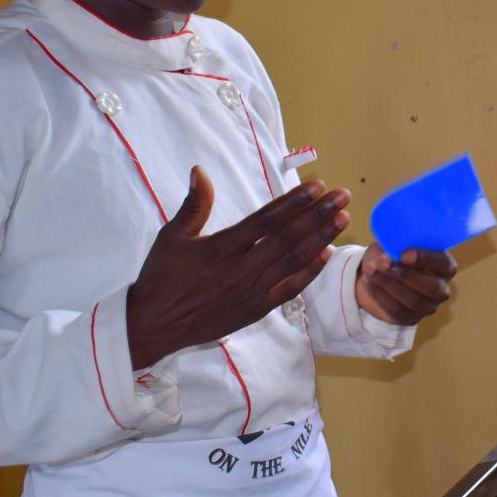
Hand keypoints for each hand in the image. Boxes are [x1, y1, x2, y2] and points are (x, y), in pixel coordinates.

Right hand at [126, 166, 351, 369]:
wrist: (153, 326)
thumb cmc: (161, 277)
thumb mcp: (171, 237)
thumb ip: (193, 205)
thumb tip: (199, 171)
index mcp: (222, 247)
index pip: (267, 219)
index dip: (295, 201)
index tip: (317, 186)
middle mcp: (242, 268)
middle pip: (289, 237)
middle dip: (319, 214)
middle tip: (342, 196)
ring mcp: (252, 291)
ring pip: (294, 261)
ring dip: (321, 238)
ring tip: (342, 219)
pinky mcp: (256, 309)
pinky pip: (289, 289)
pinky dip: (309, 272)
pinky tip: (326, 255)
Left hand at [355, 244, 455, 325]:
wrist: (378, 273)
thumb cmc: (393, 254)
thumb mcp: (393, 244)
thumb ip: (395, 247)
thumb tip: (387, 256)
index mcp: (444, 266)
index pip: (443, 263)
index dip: (425, 259)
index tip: (404, 255)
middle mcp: (441, 288)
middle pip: (431, 287)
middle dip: (405, 275)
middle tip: (383, 264)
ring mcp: (428, 306)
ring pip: (413, 300)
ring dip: (389, 284)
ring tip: (372, 271)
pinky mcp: (411, 318)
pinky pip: (398, 310)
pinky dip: (382, 295)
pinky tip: (371, 282)